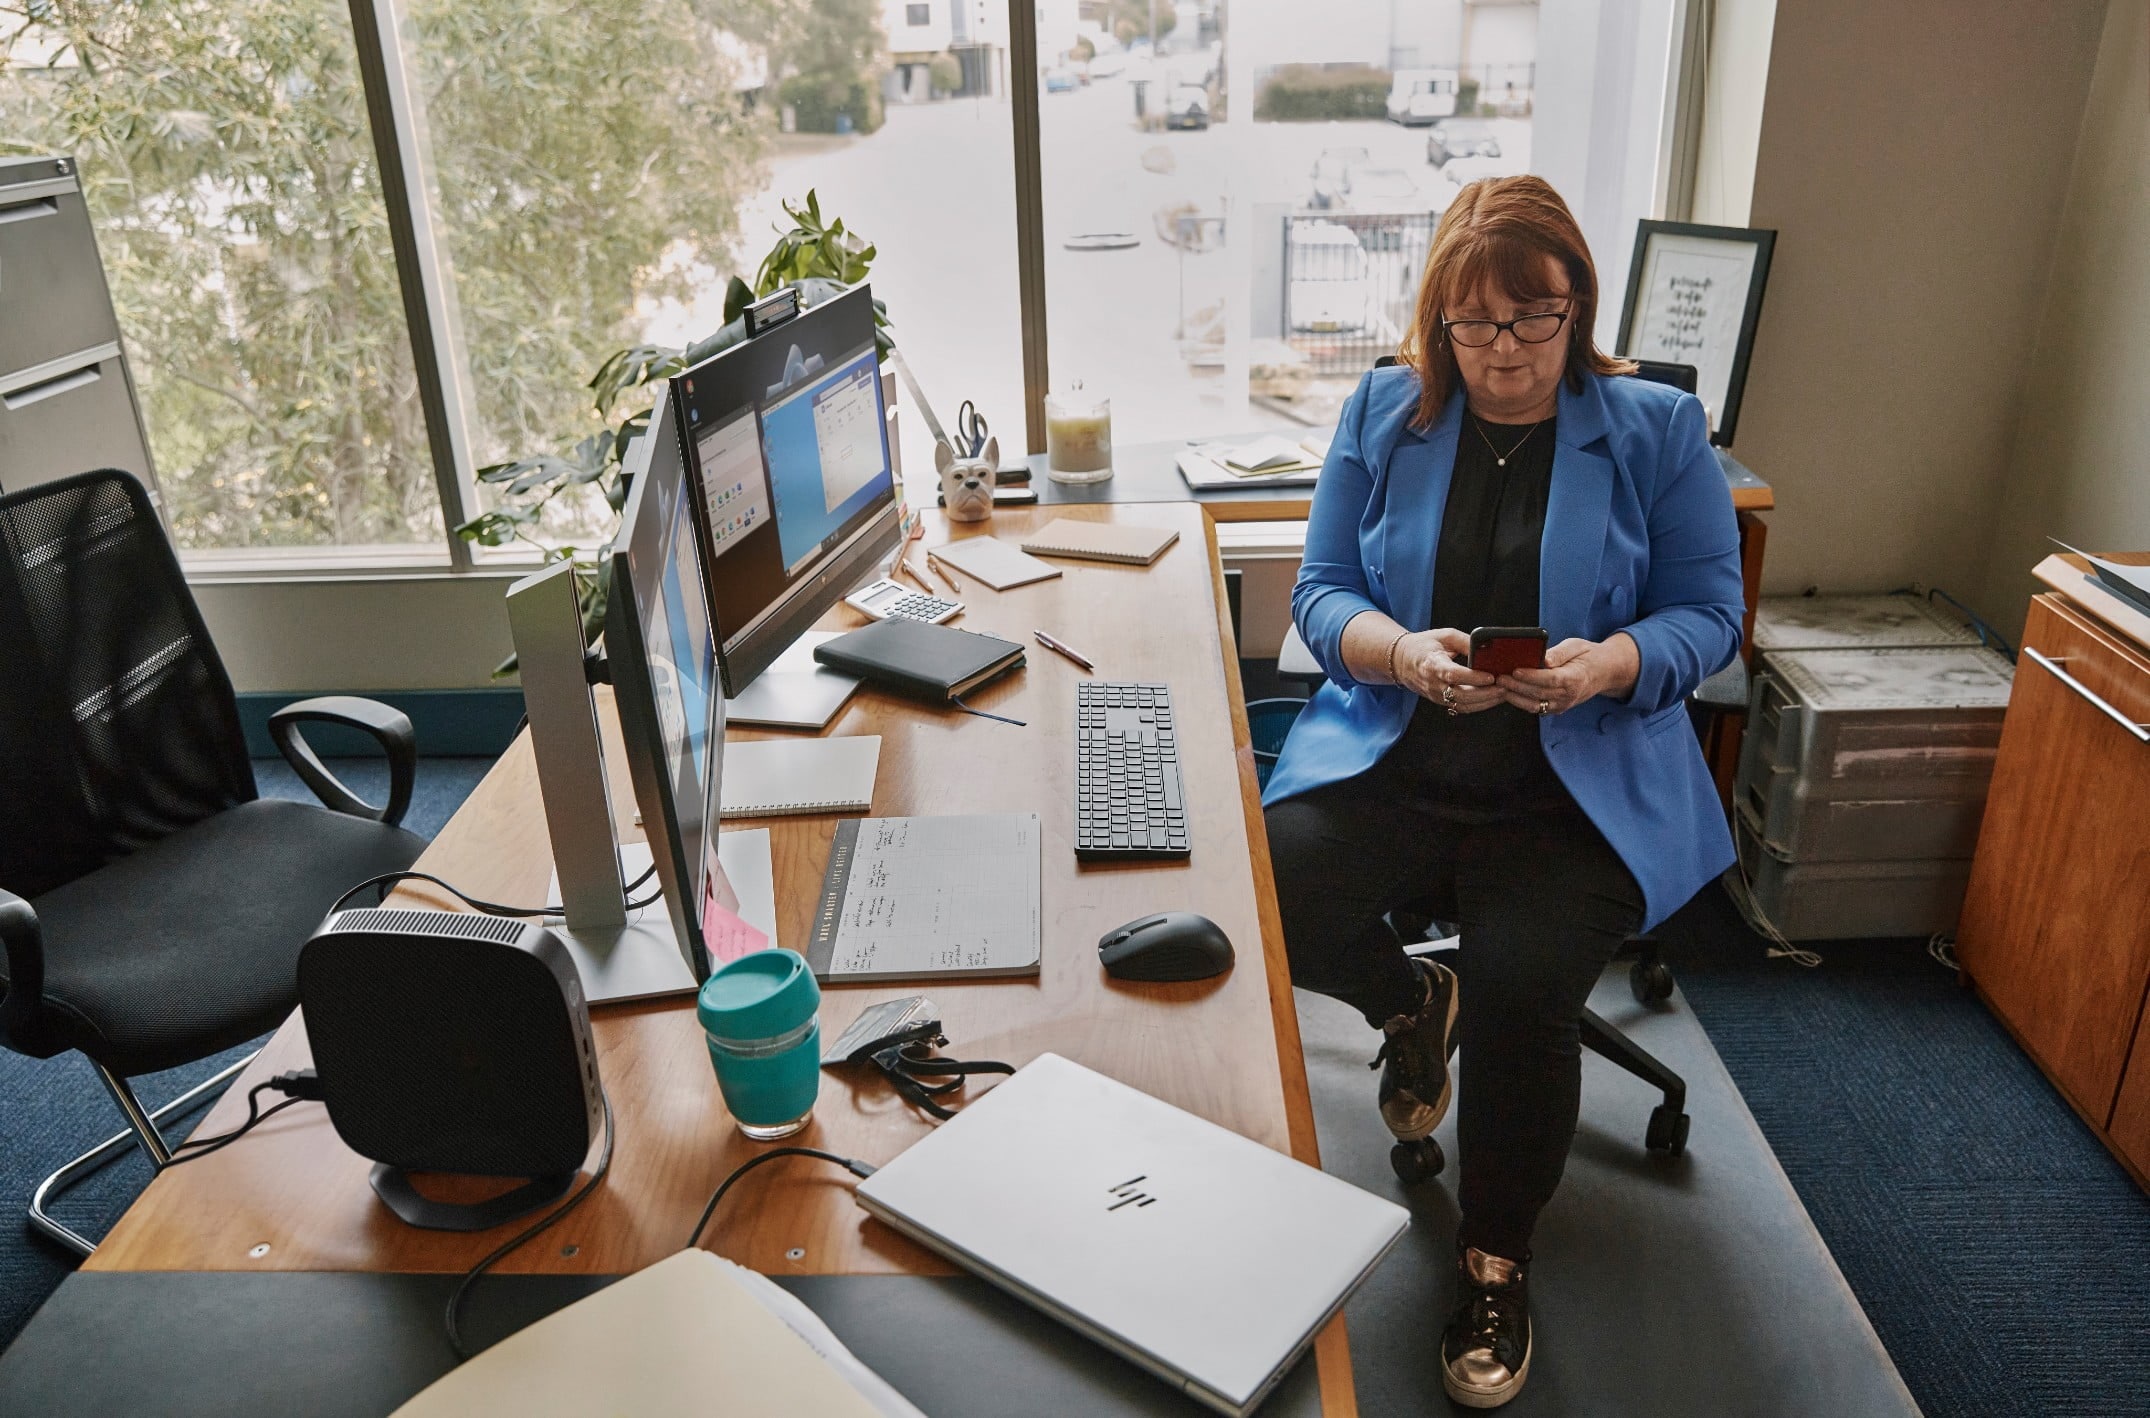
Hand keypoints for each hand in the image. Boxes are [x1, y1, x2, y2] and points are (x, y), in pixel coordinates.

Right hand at [1395, 628, 1502, 715]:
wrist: (1402, 661)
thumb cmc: (1424, 645)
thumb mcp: (1444, 635)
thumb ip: (1466, 641)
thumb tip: (1488, 647)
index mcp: (1432, 664)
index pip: (1453, 674)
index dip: (1473, 678)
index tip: (1491, 676)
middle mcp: (1433, 683)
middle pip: (1461, 695)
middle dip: (1485, 693)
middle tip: (1504, 686)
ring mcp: (1436, 695)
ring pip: (1463, 705)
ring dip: (1485, 701)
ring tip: (1503, 693)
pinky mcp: (1440, 701)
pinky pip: (1461, 707)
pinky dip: (1479, 705)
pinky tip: (1492, 698)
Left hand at [1496, 634, 1640, 716]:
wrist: (1602, 673)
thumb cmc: (1587, 655)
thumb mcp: (1576, 646)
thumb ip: (1560, 653)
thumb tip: (1544, 659)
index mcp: (1575, 678)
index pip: (1550, 679)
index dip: (1531, 676)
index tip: (1515, 670)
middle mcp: (1569, 695)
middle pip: (1538, 693)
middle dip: (1516, 686)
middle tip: (1498, 677)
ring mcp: (1562, 705)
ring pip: (1534, 705)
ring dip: (1515, 696)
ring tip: (1499, 685)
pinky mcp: (1556, 709)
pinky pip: (1536, 708)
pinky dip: (1520, 701)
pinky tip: (1508, 692)